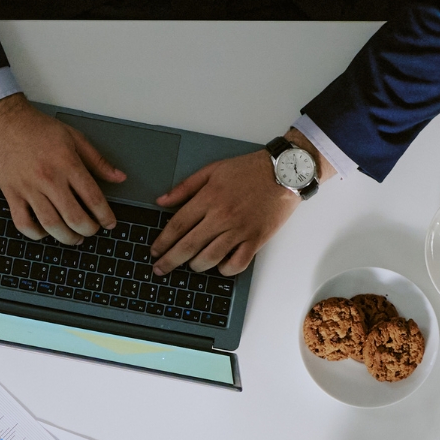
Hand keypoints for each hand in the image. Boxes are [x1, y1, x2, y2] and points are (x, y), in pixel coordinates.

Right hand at [0, 94, 127, 243]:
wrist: (5, 121)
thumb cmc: (38, 128)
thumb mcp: (74, 138)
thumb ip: (98, 161)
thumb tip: (119, 177)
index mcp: (67, 164)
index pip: (93, 198)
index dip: (105, 216)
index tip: (109, 223)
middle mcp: (49, 178)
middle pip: (74, 217)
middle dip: (88, 230)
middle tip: (92, 230)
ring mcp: (29, 189)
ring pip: (51, 225)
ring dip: (67, 237)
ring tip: (74, 237)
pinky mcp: (12, 194)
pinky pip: (24, 224)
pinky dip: (36, 234)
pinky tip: (45, 231)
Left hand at [150, 131, 313, 275]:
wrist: (285, 172)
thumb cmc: (249, 170)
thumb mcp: (213, 170)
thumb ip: (185, 187)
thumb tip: (161, 201)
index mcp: (209, 198)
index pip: (178, 225)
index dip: (162, 242)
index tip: (155, 251)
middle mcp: (222, 216)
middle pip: (188, 246)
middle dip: (170, 261)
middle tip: (160, 269)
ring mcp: (239, 230)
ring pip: (210, 258)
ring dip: (196, 266)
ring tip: (191, 265)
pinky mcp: (256, 239)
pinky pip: (236, 264)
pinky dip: (225, 269)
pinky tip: (220, 266)